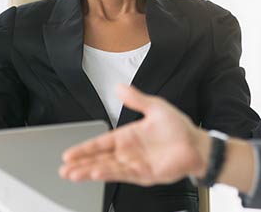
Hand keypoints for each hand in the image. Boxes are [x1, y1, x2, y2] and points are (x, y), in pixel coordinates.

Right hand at [59, 85, 209, 185]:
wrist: (197, 144)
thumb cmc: (178, 127)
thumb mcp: (155, 107)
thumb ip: (136, 99)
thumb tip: (119, 86)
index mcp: (127, 136)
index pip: (100, 142)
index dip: (84, 148)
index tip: (68, 154)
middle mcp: (128, 152)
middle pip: (99, 159)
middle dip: (80, 164)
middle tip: (64, 169)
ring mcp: (135, 164)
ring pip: (107, 168)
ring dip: (89, 171)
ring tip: (73, 174)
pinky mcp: (145, 174)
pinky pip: (123, 174)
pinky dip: (109, 174)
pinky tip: (96, 173)